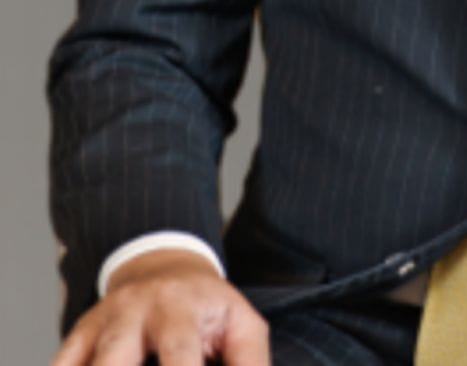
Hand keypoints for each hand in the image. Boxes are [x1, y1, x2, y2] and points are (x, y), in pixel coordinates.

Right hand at [50, 248, 269, 365]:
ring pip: (85, 363)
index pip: (177, 354)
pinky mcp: (79, 333)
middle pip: (114, 359)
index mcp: (180, 308)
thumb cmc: (208, 308)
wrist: (166, 265)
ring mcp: (103, 322)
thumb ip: (250, 363)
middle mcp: (135, 311)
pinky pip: (61, 363)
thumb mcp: (239, 324)